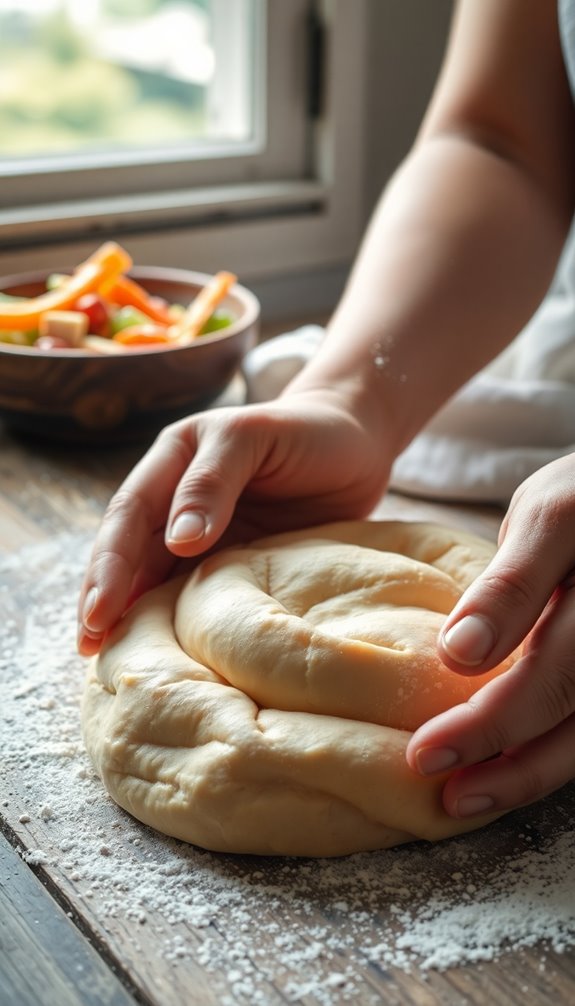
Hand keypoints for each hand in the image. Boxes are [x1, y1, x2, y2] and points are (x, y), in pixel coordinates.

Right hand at [77, 387, 389, 655]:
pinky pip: (196, 592)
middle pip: (129, 551)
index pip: (129, 514)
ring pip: (155, 576)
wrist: (358, 444)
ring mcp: (204, 532)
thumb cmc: (309, 431)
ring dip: (131, 615)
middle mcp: (177, 498)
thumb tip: (176, 541)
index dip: (110, 563)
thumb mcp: (254, 438)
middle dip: (104, 597)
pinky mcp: (233, 560)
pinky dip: (175, 621)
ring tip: (108, 660)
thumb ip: (213, 481)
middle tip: (89, 646)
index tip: (100, 610)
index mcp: (173, 459)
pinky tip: (163, 651)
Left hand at [406, 452, 574, 818]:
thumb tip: (459, 653)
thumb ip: (509, 582)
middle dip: (498, 730)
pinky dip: (554, 758)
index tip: (443, 688)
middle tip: (427, 762)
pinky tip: (508, 777)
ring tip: (464, 796)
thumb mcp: (543, 516)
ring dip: (530, 769)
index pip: (540, 604)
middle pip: (568, 683)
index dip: (495, 648)